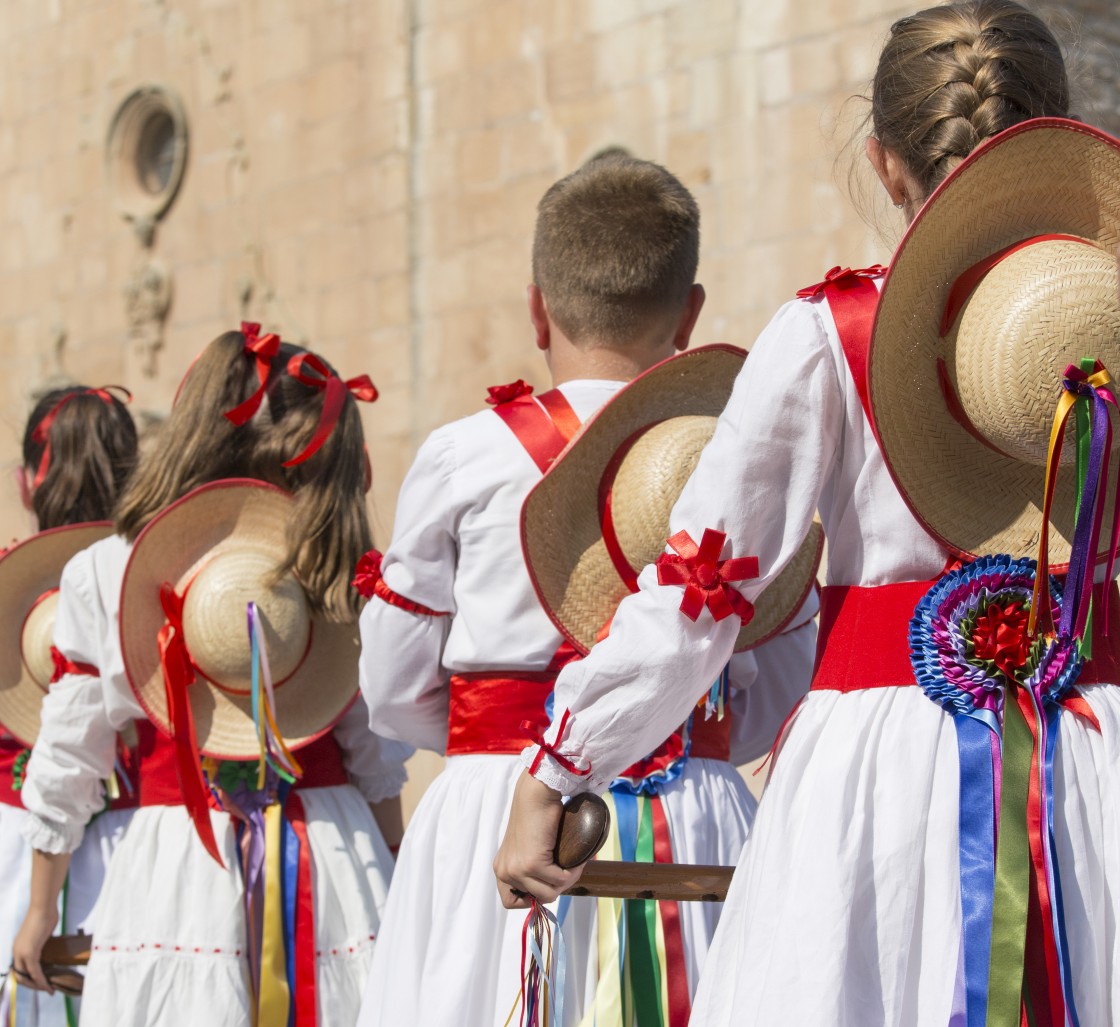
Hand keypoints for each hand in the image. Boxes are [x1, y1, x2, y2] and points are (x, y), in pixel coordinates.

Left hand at [12, 904, 58, 992]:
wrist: (43, 907)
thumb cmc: (44, 914)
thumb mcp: (40, 932)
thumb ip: (40, 941)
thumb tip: (47, 944)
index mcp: (18, 948)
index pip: (19, 969)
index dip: (28, 978)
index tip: (41, 981)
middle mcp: (17, 952)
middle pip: (20, 976)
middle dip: (32, 985)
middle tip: (45, 988)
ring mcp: (22, 953)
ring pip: (26, 977)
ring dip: (37, 985)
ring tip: (48, 989)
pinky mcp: (30, 953)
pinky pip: (35, 972)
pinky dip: (41, 980)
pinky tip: (48, 985)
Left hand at [494, 772, 583, 908]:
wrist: (536, 794)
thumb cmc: (537, 816)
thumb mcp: (526, 848)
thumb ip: (530, 868)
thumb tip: (550, 892)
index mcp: (501, 868)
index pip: (510, 902)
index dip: (532, 898)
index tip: (547, 883)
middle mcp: (504, 871)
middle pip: (537, 899)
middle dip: (556, 887)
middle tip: (567, 869)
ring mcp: (517, 869)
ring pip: (549, 894)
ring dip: (566, 881)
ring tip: (574, 865)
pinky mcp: (532, 864)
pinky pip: (559, 880)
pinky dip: (573, 872)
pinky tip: (577, 860)